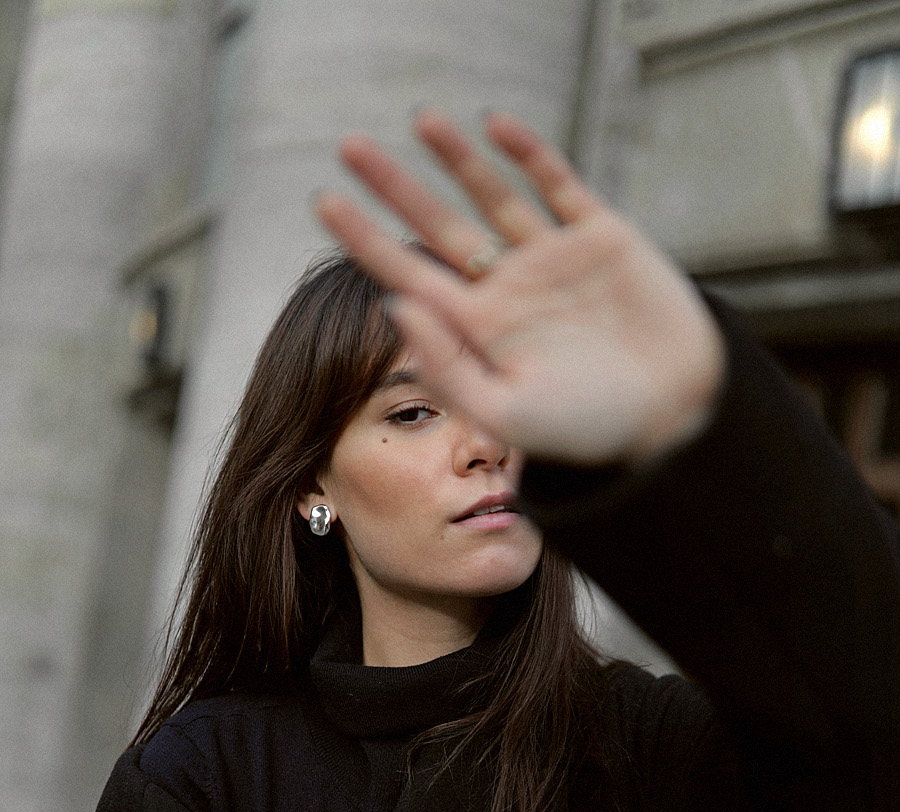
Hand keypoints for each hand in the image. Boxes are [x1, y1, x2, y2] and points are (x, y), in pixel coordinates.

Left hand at [316, 111, 724, 467]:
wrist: (675, 419)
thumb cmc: (588, 430)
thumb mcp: (506, 413)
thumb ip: (448, 367)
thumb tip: (395, 306)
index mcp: (480, 333)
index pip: (409, 276)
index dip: (365, 240)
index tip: (323, 201)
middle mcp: (509, 291)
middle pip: (439, 227)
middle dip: (395, 188)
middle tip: (348, 147)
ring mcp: (554, 260)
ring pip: (494, 197)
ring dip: (456, 159)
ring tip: (420, 120)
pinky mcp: (602, 238)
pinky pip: (558, 185)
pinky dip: (528, 154)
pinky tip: (494, 125)